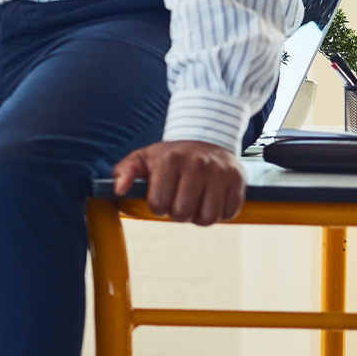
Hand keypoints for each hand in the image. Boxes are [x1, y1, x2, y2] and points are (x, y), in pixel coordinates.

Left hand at [112, 140, 245, 225]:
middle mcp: (197, 164)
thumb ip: (125, 172)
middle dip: (178, 214)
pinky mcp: (238, 179)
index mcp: (170, 160)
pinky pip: (229, 213)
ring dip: (199, 218)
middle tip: (178, 204)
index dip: (158, 208)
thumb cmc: (170, 155)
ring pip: (209, 217)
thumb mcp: (142, 158)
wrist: (205, 138)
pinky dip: (219, 214)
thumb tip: (118, 190)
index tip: (161, 200)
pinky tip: (210, 202)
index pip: (159, 203)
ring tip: (194, 206)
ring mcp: (220, 172)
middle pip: (184, 213)